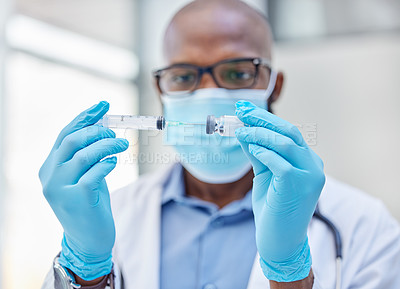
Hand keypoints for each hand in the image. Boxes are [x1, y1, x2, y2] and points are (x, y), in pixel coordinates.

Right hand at [39, 101, 128, 280]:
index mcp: (49, 167)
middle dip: (97, 131)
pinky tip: (114, 161)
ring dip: (107, 145)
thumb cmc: (90, 204)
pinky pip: (94, 173)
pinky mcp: (77, 200)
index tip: (103, 105)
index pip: (65, 134)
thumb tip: (103, 125)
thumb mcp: (85, 175)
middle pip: (71, 141)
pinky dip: (106, 163)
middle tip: (115, 133)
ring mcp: (61, 189)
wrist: (88, 241)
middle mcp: (50, 177)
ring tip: (122, 144)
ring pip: (83, 154)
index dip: (85, 118)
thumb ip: (87, 154)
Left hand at [235, 100, 324, 281]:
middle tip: (240, 112)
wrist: (279, 241)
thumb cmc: (272, 208)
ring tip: (239, 131)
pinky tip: (250, 148)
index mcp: (308, 160)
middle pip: (288, 132)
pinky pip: (279, 162)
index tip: (244, 110)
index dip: (266, 119)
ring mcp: (310, 176)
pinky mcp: (299, 185)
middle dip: (262, 119)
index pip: (288, 132)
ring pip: (285, 143)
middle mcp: (313, 165)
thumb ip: (258, 152)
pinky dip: (263, 152)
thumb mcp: (264, 174)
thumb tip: (244, 130)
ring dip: (259, 134)